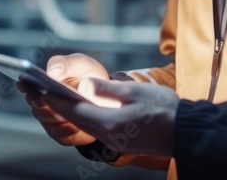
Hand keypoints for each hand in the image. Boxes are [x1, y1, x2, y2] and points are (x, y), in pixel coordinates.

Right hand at [18, 54, 108, 145]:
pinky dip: (66, 132)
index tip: (27, 83)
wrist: (106, 95)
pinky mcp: (65, 135)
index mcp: (42, 83)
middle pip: (35, 106)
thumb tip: (51, 73)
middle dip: (41, 103)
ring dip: (55, 117)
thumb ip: (64, 64)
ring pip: (47, 122)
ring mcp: (53, 121)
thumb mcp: (79, 63)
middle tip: (46, 97)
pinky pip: (61, 137)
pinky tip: (74, 126)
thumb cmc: (88, 76)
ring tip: (65, 111)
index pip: (26, 85)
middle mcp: (44, 104)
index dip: (24, 85)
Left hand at [43, 79, 178, 157]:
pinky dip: (84, 118)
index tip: (39, 89)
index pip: (74, 110)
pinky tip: (81, 109)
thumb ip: (107, 90)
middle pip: (76, 120)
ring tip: (55, 98)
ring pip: (85, 126)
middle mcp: (108, 136)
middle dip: (57, 106)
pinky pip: (96, 129)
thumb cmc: (164, 109)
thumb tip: (84, 85)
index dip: (55, 99)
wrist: (187, 132)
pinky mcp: (122, 142)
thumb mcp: (135, 92)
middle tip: (40, 92)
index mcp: (109, 123)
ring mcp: (115, 142)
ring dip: (69, 112)